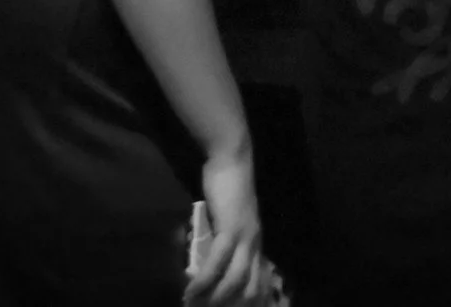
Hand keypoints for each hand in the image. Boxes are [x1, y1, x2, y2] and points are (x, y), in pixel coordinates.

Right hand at [183, 150, 266, 306]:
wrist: (231, 159)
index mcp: (257, 243)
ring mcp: (246, 237)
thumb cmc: (227, 186)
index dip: (249, 302)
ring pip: (235, 281)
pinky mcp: (231, 229)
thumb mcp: (228, 219)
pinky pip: (218, 263)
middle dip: (229, 305)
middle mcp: (256, 244)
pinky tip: (190, 291)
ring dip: (214, 299)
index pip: (260, 282)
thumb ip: (224, 238)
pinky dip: (204, 281)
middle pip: (250, 289)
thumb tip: (206, 259)